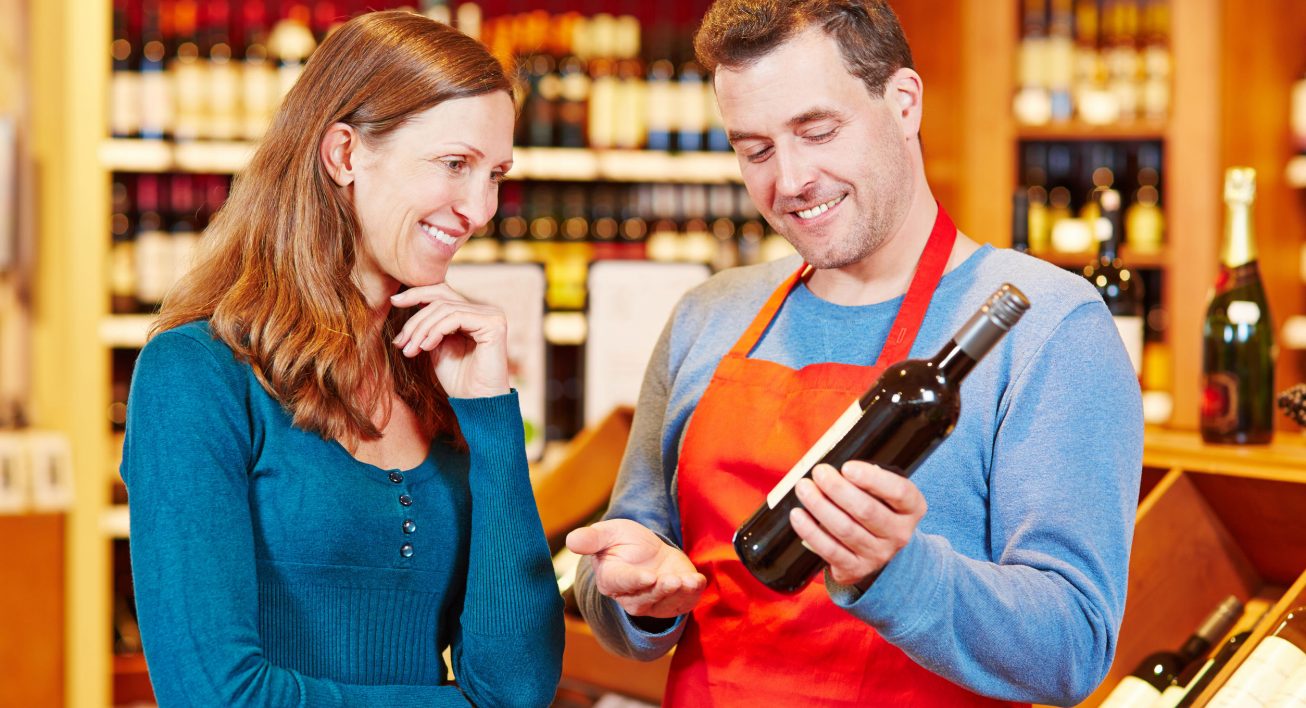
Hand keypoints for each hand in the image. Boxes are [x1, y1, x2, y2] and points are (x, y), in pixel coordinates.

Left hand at [390, 284, 509, 398]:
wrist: (477, 403)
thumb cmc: (458, 380)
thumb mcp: (435, 345)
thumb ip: (427, 324)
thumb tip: (401, 299)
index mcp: (473, 313)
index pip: (442, 292)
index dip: (416, 293)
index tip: (393, 302)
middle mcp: (485, 310)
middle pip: (441, 299)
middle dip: (415, 320)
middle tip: (400, 342)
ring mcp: (492, 315)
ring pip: (445, 309)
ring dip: (421, 330)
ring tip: (410, 350)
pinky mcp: (494, 324)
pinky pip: (455, 318)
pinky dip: (436, 331)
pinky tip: (426, 347)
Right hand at [566, 519, 705, 618]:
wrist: (649, 551)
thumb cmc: (624, 541)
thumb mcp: (608, 532)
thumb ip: (592, 538)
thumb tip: (570, 540)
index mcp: (611, 579)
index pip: (621, 583)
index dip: (635, 581)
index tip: (649, 577)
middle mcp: (630, 596)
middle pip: (643, 599)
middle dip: (660, 590)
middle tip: (673, 580)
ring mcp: (653, 602)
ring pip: (664, 604)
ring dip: (678, 594)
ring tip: (688, 581)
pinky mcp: (672, 602)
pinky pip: (683, 603)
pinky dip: (692, 594)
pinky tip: (698, 581)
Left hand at [790, 461, 926, 587]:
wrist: (880, 550)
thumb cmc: (877, 510)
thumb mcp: (884, 493)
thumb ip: (866, 480)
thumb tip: (833, 469)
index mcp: (912, 508)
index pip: (899, 492)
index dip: (872, 479)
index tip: (847, 467)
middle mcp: (899, 534)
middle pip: (867, 510)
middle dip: (838, 489)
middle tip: (819, 472)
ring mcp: (878, 555)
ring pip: (845, 529)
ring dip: (820, 506)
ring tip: (804, 488)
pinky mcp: (856, 569)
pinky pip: (830, 550)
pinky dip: (810, 531)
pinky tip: (798, 515)